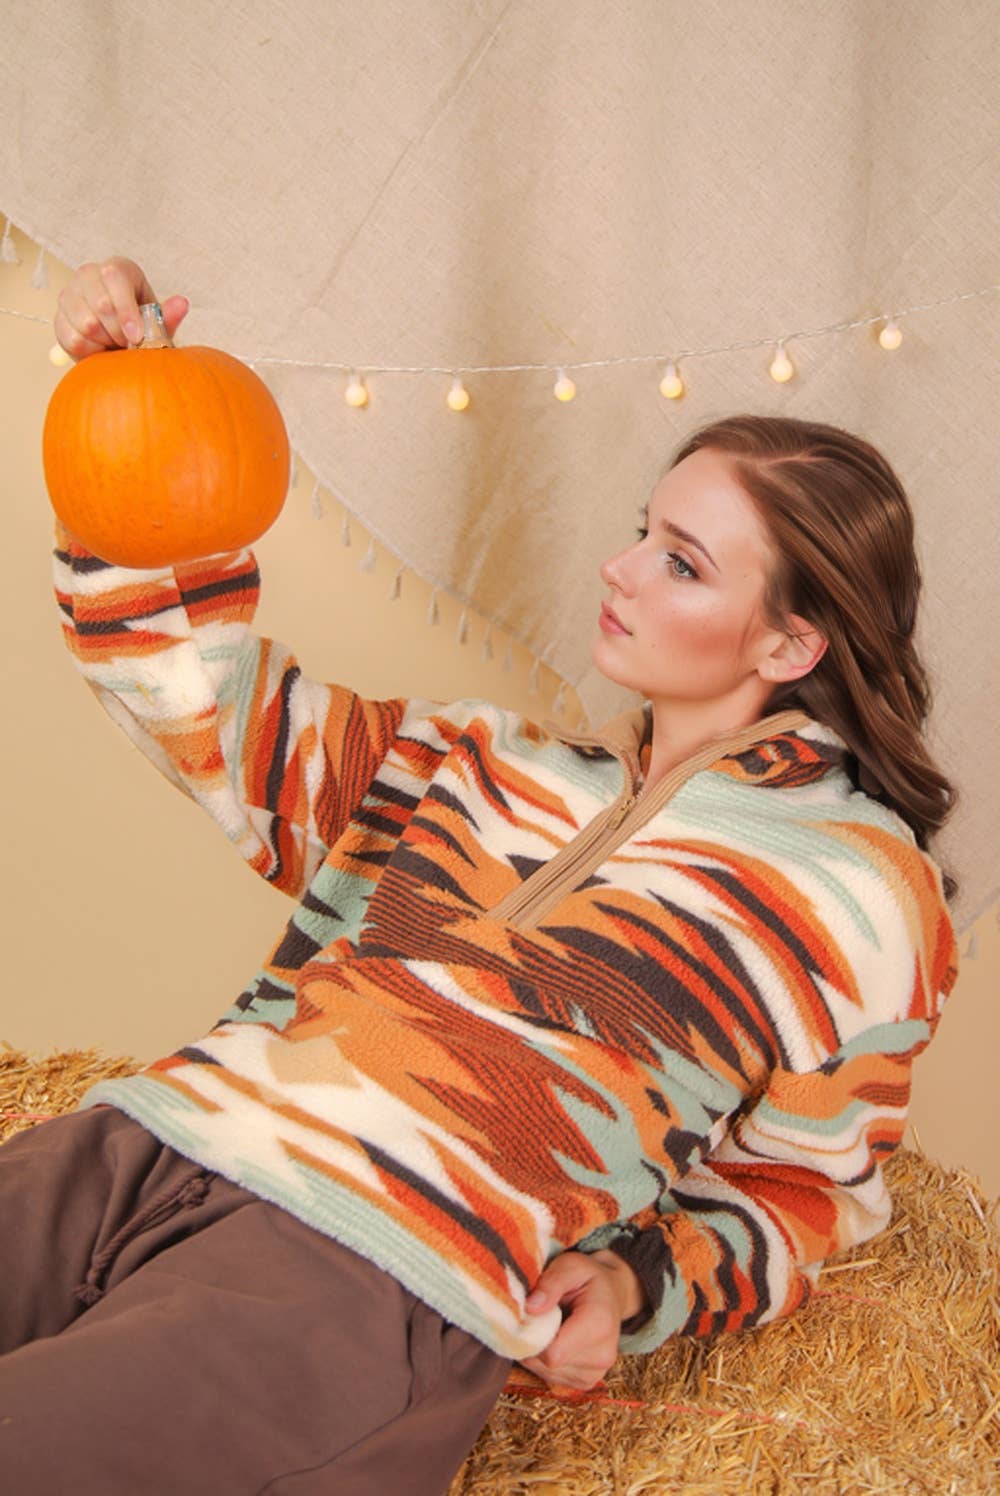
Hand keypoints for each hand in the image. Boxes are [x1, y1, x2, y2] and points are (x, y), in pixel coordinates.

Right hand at [54, 257, 189, 360]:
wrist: (119, 344)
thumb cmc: (140, 327)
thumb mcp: (157, 323)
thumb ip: (168, 316)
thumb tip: (182, 303)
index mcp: (117, 269)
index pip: (114, 276)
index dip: (126, 309)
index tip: (137, 336)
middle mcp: (89, 274)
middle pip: (101, 303)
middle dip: (119, 332)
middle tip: (129, 344)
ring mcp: (69, 294)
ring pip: (86, 323)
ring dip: (106, 342)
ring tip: (115, 344)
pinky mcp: (59, 317)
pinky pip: (73, 338)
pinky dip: (91, 351)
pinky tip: (100, 348)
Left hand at [518, 1249, 646, 1391]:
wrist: (613, 1293)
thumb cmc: (588, 1277)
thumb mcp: (571, 1265)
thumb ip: (551, 1283)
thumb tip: (530, 1308)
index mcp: (599, 1326)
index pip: (552, 1352)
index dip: (532, 1335)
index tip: (529, 1314)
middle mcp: (602, 1356)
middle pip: (546, 1363)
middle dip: (532, 1341)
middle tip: (538, 1316)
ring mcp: (595, 1373)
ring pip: (545, 1372)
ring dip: (537, 1351)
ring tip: (550, 1326)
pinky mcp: (587, 1381)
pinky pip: (551, 1378)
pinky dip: (544, 1361)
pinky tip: (555, 1339)